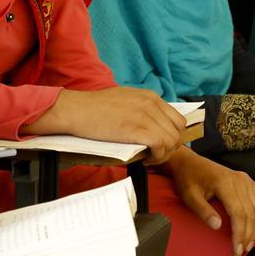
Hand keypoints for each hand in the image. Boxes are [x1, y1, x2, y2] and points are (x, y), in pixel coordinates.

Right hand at [23, 87, 185, 164]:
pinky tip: (145, 159)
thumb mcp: (124, 99)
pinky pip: (161, 146)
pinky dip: (156, 157)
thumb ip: (141, 107)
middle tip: (155, 155)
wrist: (76, 110)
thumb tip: (152, 124)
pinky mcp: (137, 129)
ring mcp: (145, 116)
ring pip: (172, 141)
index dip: (173, 136)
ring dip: (163, 154)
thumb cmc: (94, 108)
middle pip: (178, 132)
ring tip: (149, 158)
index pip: (177, 119)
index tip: (161, 145)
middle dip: (171, 147)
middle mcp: (151, 104)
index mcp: (149, 96)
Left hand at [165, 147, 254, 255]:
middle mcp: (239, 181)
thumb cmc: (187, 179)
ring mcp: (245, 179)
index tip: (236, 250)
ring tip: (250, 243)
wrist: (188, 162)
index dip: (239, 233)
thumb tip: (218, 227)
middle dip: (247, 234)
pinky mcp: (247, 180)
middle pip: (250, 213)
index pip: (238, 213)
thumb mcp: (189, 196)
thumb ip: (203, 211)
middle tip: (242, 250)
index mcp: (224, 183)